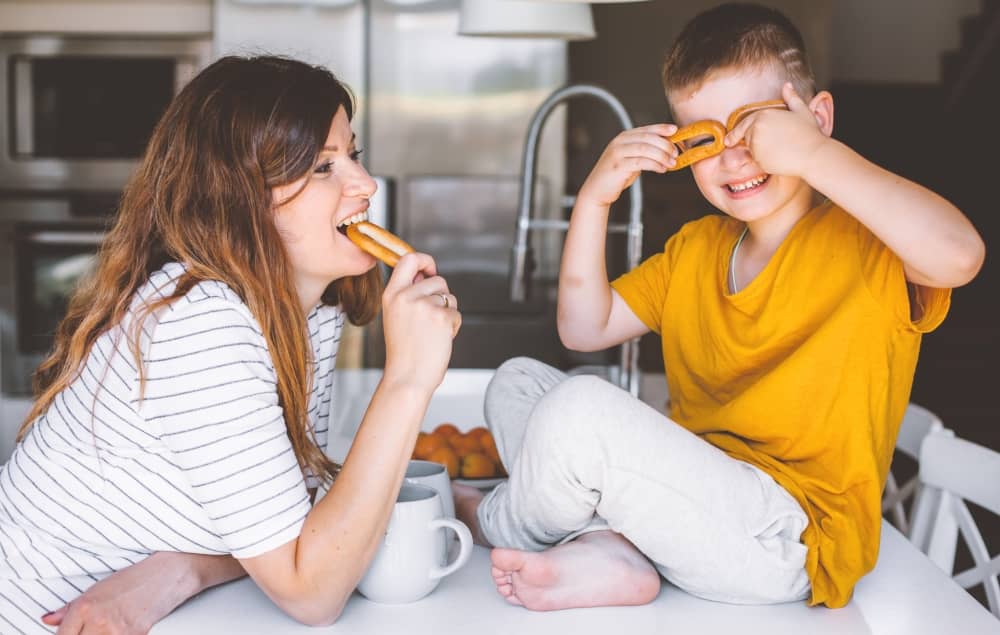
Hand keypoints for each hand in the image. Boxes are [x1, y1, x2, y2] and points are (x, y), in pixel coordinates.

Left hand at [42, 552, 243, 634]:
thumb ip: (70, 608)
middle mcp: (99, 622)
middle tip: (92, 629)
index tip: (69, 634)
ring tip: (107, 627)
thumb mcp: (98, 588)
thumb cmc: (135, 577)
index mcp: (85, 607)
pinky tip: (119, 628)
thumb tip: (49, 619)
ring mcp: (118, 632)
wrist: (169, 573)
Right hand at [381, 252, 460, 391]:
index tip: (431, 269)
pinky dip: (453, 326)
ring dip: (448, 312)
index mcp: (391, 294)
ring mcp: (424, 306)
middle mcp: (406, 296)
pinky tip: (440, 339)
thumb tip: (429, 274)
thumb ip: (409, 294)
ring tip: (432, 332)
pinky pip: (456, 312)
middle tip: (430, 320)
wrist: (408, 377)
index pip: (408, 260)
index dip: (424, 260)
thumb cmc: (405, 351)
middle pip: (438, 280)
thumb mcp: (396, 316)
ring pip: (449, 297)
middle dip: (441, 296)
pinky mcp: (441, 316)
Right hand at [577, 124, 678, 207]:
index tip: (675, 130)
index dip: (661, 128)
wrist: (597, 190)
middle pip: (648, 138)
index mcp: (624, 137)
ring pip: (645, 149)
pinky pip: (640, 162)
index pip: (646, 129)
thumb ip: (644, 151)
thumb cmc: (617, 175)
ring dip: (662, 155)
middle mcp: (619, 142)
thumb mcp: (631, 159)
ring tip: (671, 163)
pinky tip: (662, 169)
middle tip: (675, 153)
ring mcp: (617, 153)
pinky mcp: (618, 166)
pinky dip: (654, 165)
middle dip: (665, 145)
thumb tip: (667, 147)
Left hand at [723, 82, 829, 177]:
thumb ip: (792, 98)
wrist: (813, 154)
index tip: (729, 140)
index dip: (735, 133)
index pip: (743, 124)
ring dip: (761, 150)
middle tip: (773, 143)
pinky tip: (779, 157)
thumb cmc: (809, 133)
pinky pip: (757, 161)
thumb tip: (787, 86)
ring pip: (752, 150)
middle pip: (747, 137)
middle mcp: (756, 130)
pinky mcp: (759, 160)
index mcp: (763, 115)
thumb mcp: (802, 111)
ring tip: (781, 148)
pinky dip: (764, 161)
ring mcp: (756, 146)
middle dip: (756, 141)